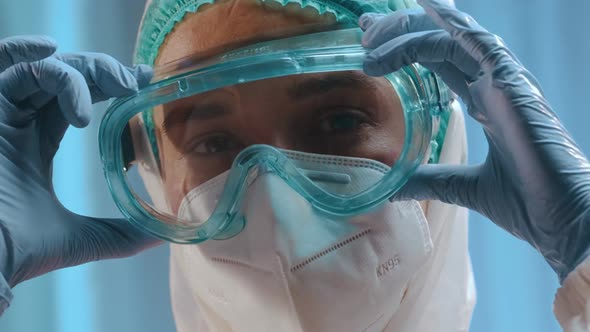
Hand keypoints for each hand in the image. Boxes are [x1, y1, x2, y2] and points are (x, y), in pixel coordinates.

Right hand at [0, 36, 159, 286]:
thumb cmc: (16, 250)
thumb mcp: (82, 238)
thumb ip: (122, 234)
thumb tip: (163, 235)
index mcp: (37, 142)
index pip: (78, 98)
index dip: (110, 85)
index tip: (144, 79)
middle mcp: (19, 123)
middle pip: (65, 76)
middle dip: (104, 72)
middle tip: (135, 83)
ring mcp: (2, 114)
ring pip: (46, 68)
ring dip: (86, 70)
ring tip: (117, 88)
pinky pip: (14, 70)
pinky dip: (41, 61)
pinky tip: (60, 55)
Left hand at [360, 0, 589, 280]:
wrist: (560, 220)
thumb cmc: (527, 203)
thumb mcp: (461, 187)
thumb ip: (428, 180)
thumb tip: (391, 188)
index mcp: (485, 102)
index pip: (439, 64)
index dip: (405, 50)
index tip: (371, 49)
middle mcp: (492, 85)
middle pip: (439, 44)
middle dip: (399, 33)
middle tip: (363, 31)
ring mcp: (504, 81)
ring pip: (450, 39)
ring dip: (408, 33)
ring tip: (370, 38)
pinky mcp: (512, 85)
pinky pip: (475, 44)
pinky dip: (446, 27)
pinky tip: (417, 16)